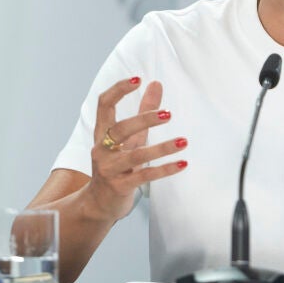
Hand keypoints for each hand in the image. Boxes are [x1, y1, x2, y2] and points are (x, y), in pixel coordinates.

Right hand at [86, 77, 186, 221]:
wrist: (99, 203)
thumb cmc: (116, 164)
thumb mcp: (129, 138)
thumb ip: (142, 111)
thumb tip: (156, 83)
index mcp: (102, 133)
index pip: (104, 105)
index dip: (118, 90)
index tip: (137, 79)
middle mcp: (102, 149)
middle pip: (120, 129)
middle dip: (143, 120)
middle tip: (168, 114)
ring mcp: (110, 169)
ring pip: (135, 156)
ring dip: (162, 148)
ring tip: (183, 141)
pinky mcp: (120, 186)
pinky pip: (145, 176)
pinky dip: (165, 170)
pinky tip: (182, 163)